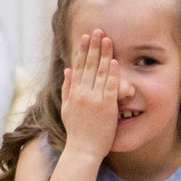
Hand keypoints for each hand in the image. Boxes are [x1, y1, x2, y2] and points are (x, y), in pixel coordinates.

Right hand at [59, 29, 121, 159]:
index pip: (78, 66)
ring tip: (106, 39)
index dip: (82, 50)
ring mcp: (94, 99)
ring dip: (103, 54)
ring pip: (99, 72)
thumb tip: (67, 70)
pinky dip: (112, 73)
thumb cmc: (76, 132)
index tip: (85, 37)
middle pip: (88, 65)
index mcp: (73, 93)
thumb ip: (67, 88)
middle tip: (97, 30)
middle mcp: (82, 93)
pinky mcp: (106, 107)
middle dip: (93, 46)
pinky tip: (114, 61)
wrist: (83, 150)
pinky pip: (110, 86)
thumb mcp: (67, 108)